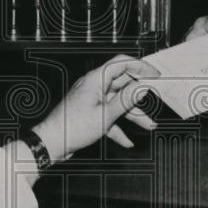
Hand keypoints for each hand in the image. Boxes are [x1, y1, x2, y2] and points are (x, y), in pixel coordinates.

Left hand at [32, 55, 159, 161]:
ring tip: (148, 125)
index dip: (140, 66)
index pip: (121, 64)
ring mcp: (91, 100)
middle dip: (139, 95)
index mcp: (96, 80)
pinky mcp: (89, 113)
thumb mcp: (105, 115)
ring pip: (117, 103)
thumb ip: (125, 100)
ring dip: (132, 115)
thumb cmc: (72, 128)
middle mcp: (93, 87)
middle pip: (122, 84)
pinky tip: (127, 141)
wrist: (51, 143)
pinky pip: (108, 116)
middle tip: (156, 99)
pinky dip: (118, 127)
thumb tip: (141, 87)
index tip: (155, 75)